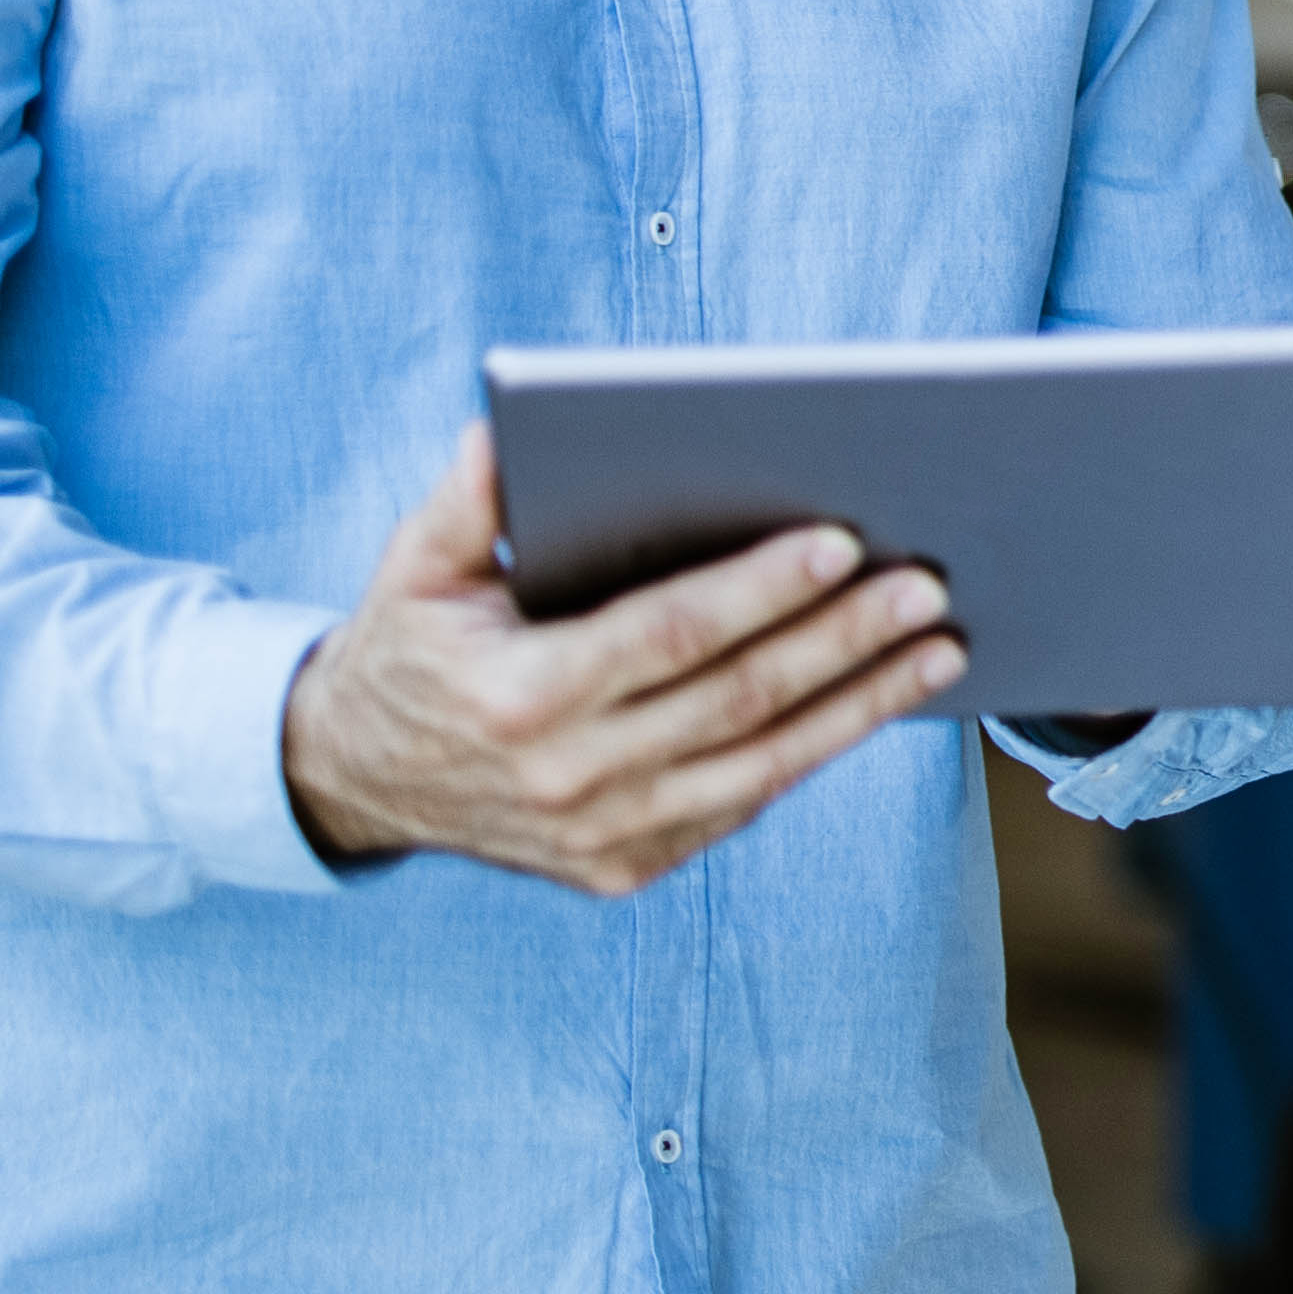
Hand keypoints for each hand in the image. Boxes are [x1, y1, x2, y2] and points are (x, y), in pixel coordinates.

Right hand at [281, 428, 963, 894]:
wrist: (351, 779)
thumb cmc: (407, 649)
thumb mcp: (413, 568)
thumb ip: (466, 501)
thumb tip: (508, 425)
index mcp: (519, 696)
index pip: (667, 636)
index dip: (757, 591)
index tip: (838, 542)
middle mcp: (567, 778)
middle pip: (737, 699)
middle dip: (842, 639)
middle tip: (926, 586)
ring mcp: (602, 835)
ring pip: (761, 764)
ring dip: (861, 705)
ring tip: (940, 648)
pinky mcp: (625, 868)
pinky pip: (740, 803)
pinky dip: (813, 751)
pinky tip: (875, 701)